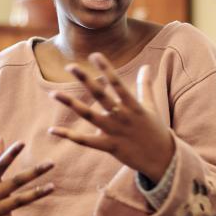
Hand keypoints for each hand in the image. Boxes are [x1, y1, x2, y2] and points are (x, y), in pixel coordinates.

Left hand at [48, 52, 174, 182]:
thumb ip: (146, 86)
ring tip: (54, 94)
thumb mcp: (151, 107)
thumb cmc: (156, 130)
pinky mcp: (110, 147)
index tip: (95, 55)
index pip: (117, 83)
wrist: (162, 159)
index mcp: (133, 106)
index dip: (106, 69)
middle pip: (101, 96)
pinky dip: (69, 136)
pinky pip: (86, 141)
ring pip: (89, 116)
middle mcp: (123, 117)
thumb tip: (146, 66)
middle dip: (85, 80)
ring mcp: (115, 132)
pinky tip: (52, 130)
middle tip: (70, 66)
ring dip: (71, 104)